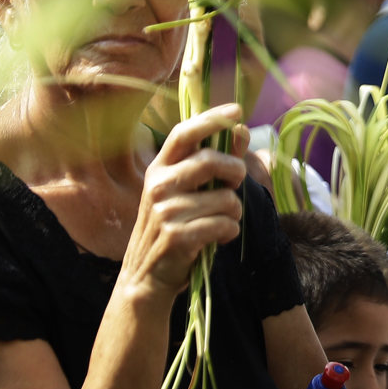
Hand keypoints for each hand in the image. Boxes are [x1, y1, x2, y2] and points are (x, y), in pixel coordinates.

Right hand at [121, 103, 247, 300]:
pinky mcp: (176, 236)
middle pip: (210, 161)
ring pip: (225, 199)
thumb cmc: (173, 227)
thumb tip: (241, 129)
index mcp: (159, 168)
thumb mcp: (187, 191)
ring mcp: (164, 211)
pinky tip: (218, 238)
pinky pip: (224, 225)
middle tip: (236, 183)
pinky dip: (230, 232)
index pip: (184, 133)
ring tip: (222, 221)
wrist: (146, 277)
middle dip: (235, 171)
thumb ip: (216, 160)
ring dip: (234, 212)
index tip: (237, 111)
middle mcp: (158, 185)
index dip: (211, 119)